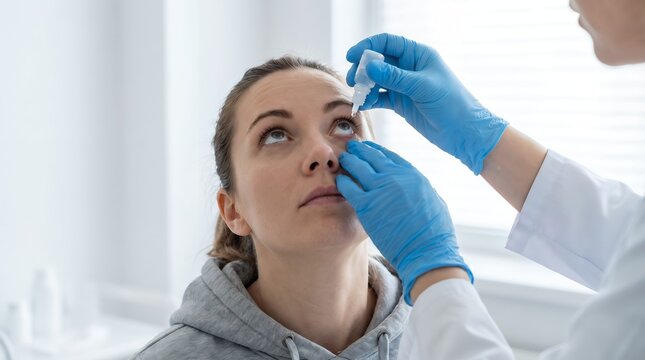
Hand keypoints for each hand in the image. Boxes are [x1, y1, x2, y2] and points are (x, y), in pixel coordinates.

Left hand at [336, 140, 472, 304]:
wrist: (427, 251)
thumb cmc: (435, 234)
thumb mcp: (435, 201)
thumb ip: (423, 190)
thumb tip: (419, 187)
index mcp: (414, 175)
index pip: (390, 156)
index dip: (377, 151)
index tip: (369, 148)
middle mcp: (396, 178)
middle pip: (372, 157)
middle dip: (360, 151)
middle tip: (352, 149)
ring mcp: (380, 190)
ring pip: (358, 168)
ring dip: (349, 162)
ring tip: (343, 160)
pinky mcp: (367, 206)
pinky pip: (349, 188)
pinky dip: (343, 182)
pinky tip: (339, 180)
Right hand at [346, 33, 507, 174]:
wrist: (464, 133)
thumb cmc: (452, 104)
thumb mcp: (423, 87)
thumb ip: (395, 77)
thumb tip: (369, 65)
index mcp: (418, 55)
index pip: (388, 43)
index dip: (368, 47)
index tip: (352, 56)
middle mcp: (409, 68)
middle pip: (378, 61)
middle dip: (363, 69)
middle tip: (353, 80)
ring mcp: (404, 86)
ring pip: (376, 80)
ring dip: (365, 85)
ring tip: (358, 95)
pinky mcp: (401, 103)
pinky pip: (379, 97)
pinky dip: (370, 100)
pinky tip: (363, 105)